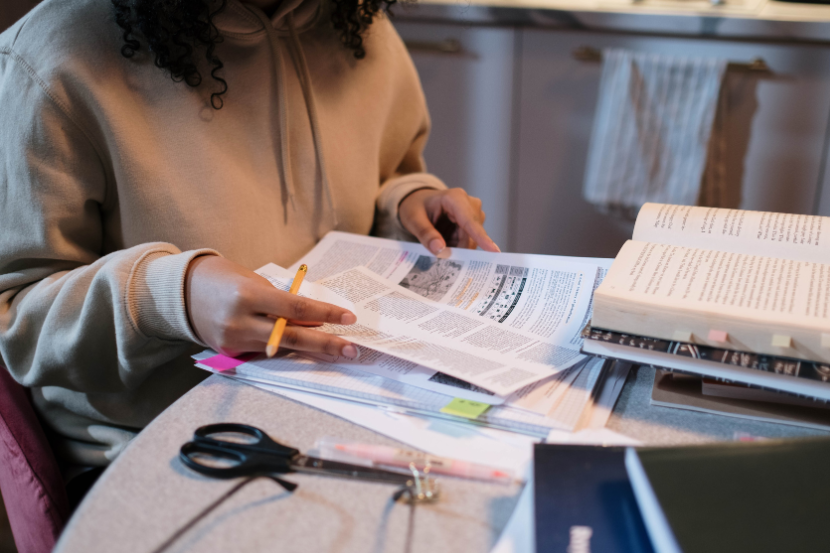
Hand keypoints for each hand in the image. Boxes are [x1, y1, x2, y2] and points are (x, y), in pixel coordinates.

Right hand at [185, 256, 358, 357]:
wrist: (184, 291)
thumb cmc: (226, 279)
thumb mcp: (256, 282)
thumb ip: (282, 302)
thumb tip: (314, 320)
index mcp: (248, 296)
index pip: (295, 309)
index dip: (324, 315)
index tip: (347, 318)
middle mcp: (239, 321)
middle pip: (292, 337)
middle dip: (326, 344)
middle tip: (352, 349)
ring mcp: (233, 340)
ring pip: (281, 349)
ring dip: (311, 351)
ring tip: (337, 352)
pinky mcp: (229, 352)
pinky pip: (264, 353)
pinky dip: (285, 351)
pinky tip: (306, 352)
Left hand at [398, 188, 499, 254]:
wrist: (418, 202)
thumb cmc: (415, 206)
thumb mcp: (413, 220)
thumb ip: (426, 234)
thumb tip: (440, 250)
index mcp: (455, 198)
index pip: (469, 220)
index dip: (481, 237)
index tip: (494, 251)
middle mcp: (469, 204)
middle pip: (471, 235)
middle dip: (458, 248)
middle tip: (441, 258)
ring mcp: (474, 214)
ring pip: (471, 240)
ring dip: (456, 247)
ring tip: (438, 244)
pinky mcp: (473, 223)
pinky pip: (468, 241)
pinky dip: (456, 246)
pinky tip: (445, 243)